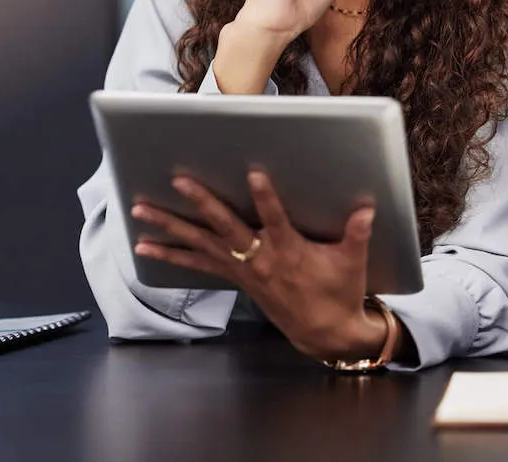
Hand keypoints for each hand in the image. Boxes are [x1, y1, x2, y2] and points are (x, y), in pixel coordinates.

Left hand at [131, 170, 386, 361]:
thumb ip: (357, 233)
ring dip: (169, 227)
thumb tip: (366, 208)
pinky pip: (196, 264)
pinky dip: (170, 255)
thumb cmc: (339, 292)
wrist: (324, 333)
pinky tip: (144, 247)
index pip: (276, 220)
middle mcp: (259, 259)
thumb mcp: (352, 263)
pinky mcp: (234, 278)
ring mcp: (242, 270)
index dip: (266, 198)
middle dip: (202, 203)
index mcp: (289, 251)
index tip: (254, 173)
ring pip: (200, 244)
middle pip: (225, 227)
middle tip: (179, 181)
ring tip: (140, 210)